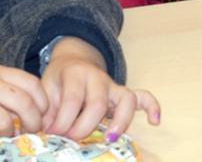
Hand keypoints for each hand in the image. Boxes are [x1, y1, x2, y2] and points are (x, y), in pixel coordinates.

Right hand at [0, 55, 48, 146]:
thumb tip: (31, 109)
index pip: (31, 84)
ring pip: (3, 120)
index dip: (43, 102)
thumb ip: (7, 86)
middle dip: (33, 122)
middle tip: (32, 131)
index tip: (42, 114)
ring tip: (9, 137)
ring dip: (11, 134)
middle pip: (22, 103)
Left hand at [41, 37, 160, 140]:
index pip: (72, 100)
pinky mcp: (123, 93)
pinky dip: (151, 106)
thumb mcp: (47, 89)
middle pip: (98, 103)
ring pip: (125, 99)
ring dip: (120, 121)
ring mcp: (113, 85)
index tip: (52, 134)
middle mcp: (98, 77)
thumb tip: (47, 131)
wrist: (72, 61)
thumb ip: (47, 109)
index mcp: (75, 73)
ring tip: (110, 138)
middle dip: (84, 127)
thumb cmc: (59, 80)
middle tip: (72, 139)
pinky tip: (154, 121)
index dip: (62, 122)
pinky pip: (142, 96)